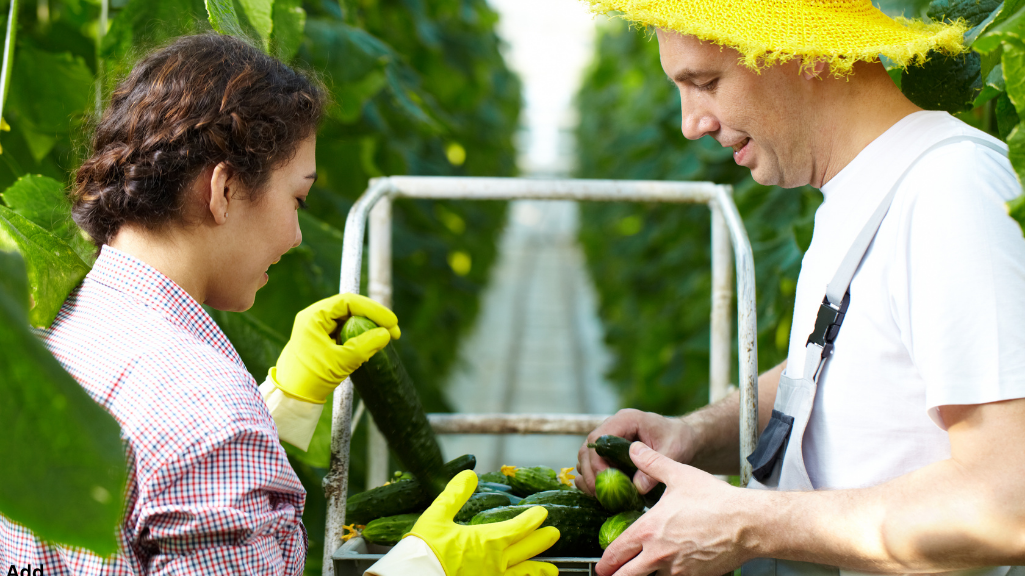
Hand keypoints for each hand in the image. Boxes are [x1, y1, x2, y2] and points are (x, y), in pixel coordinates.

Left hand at [270, 293, 400, 402]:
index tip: (392, 322)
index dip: (373, 309)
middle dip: (374, 317)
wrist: (292, 396)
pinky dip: (361, 335)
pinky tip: (372, 345)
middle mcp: (315, 317)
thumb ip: (364, 346)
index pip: (348, 302)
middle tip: (394, 331)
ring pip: (350, 319)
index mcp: (314, 316)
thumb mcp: (341, 362)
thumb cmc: (311, 378)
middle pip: (351, 308)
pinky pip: (346, 330)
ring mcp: (319, 327)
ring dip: (369, 326)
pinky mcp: (323, 338)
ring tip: (385, 338)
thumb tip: (386, 334)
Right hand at [407, 470, 560, 575]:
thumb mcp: (437, 516)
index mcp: (488, 541)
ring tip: (553, 571)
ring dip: (538, 570)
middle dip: (541, 541)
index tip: (542, 513)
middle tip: (555, 534)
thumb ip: (455, 494)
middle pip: (526, 550)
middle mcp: (496, 563)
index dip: (532, 519)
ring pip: (522, 575)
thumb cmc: (425, 550)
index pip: (518, 527)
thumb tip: (469, 474)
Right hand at [576, 409, 692, 494]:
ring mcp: (609, 438)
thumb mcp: (673, 451)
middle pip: (589, 448)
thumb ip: (656, 466)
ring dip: (589, 476)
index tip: (605, 482)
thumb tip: (637, 487)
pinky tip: (600, 493)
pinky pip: (592, 463)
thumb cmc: (679, 439)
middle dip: (590, 472)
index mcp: (626, 420)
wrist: (682, 437)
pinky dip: (592, 477)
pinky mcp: (609, 450)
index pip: (599, 438)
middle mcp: (613, 426)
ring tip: (599, 496)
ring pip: (586, 456)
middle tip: (598, 494)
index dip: (597, 461)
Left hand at [598, 443, 746, 575]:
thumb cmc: (715, 500)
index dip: (605, 561)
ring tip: (639, 572)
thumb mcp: (679, 475)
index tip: (601, 565)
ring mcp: (676, 570)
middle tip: (610, 575)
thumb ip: (652, 463)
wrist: (746, 524)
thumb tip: (634, 449)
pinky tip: (669, 569)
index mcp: (648, 531)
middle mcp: (658, 555)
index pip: (616, 553)